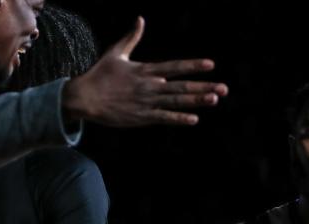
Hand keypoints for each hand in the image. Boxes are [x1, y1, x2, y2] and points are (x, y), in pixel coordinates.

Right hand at [62, 17, 228, 127]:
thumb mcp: (116, 53)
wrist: (84, 97)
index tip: (210, 65)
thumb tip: (140, 19)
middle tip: (224, 88)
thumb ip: (131, 37)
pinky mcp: (141, 117)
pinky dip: (178, 119)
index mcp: (145, 70)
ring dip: (196, 101)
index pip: (174, 66)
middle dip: (203, 86)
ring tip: (214, 99)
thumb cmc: (100, 75)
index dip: (192, 66)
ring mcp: (146, 102)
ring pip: (176, 101)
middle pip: (181, 86)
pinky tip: (194, 119)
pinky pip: (164, 118)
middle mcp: (149, 85)